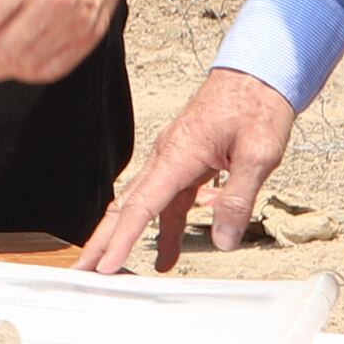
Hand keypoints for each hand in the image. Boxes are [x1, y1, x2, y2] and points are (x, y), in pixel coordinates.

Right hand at [81, 70, 296, 272]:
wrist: (259, 73)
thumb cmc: (257, 105)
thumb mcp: (258, 153)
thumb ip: (238, 199)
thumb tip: (223, 240)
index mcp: (178, 154)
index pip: (142, 205)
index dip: (122, 239)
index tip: (104, 265)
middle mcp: (167, 156)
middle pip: (127, 206)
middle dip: (103, 240)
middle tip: (84, 269)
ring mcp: (175, 159)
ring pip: (143, 203)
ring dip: (128, 235)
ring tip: (115, 267)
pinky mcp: (187, 161)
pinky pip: (167, 200)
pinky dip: (162, 226)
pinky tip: (168, 249)